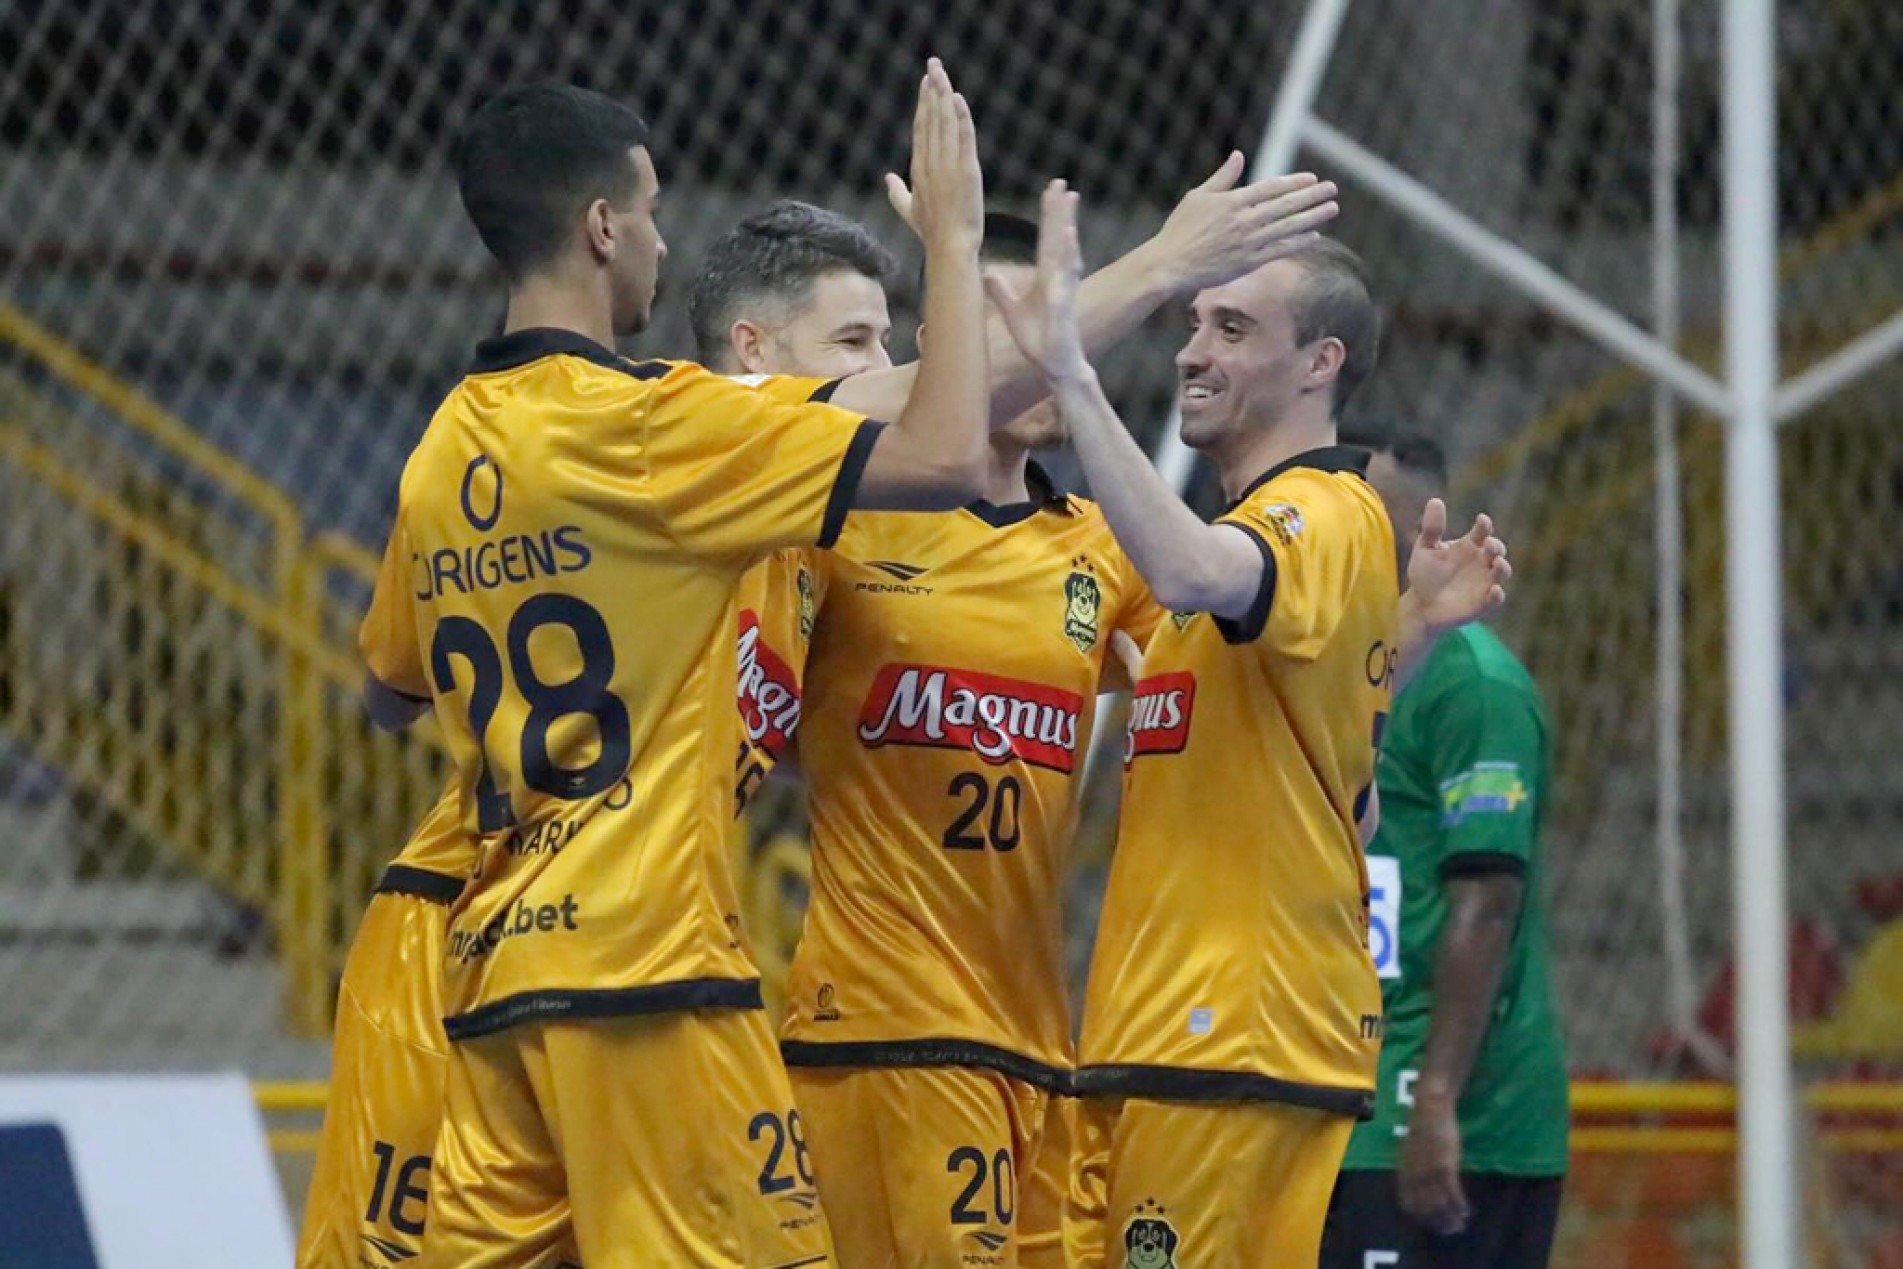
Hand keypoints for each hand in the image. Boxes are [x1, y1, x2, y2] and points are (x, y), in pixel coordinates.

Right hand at [890, 58, 981, 251]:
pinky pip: (963, 138)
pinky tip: (958, 98)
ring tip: (943, 72)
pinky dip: (961, 117)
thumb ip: (896, 193)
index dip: (923, 103)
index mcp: (918, 169)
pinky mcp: (967, 171)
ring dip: (944, 95)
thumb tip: (887, 177)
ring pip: (945, 123)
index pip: (921, 128)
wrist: (949, 248)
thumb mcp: (909, 211)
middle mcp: (930, 163)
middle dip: (932, 89)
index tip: (926, 83)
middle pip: (931, 118)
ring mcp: (948, 166)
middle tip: (934, 64)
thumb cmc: (931, 233)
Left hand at [984, 179, 1087, 380]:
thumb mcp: (1012, 312)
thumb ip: (1001, 292)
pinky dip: (1069, 259)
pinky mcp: (1064, 305)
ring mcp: (1063, 290)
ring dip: (1067, 227)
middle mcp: (1058, 278)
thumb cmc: (1038, 340)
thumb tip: (986, 274)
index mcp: (1046, 277)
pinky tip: (1069, 240)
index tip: (1051, 190)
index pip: (1047, 239)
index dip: (1049, 214)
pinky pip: (1066, 279)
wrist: (1054, 365)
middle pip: (1058, 238)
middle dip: (1060, 210)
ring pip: (1066, 252)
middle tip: (1060, 183)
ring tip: (1068, 202)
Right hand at [1144, 153, 1339, 292]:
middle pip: (1286, 206)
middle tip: (1332, 189)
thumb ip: (1223, 177)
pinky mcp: (1248, 262)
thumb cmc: (1180, 229)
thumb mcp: (1198, 196)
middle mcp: (1244, 221)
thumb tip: (1239, 155)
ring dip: (1313, 217)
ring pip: (1288, 227)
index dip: (1294, 182)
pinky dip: (1298, 242)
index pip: (1271, 188)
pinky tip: (1314, 236)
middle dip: (1312, 197)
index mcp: (1232, 201)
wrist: (1170, 265)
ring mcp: (1248, 243)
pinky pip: (1280, 250)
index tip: (1312, 179)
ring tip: (1332, 209)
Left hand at [1398, 1092, 1470, 1235]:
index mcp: (1404, 1172)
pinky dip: (1459, 1205)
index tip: (1432, 1224)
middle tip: (1450, 1231)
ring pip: (1440, 1204)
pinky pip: (1453, 1193)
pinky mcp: (1445, 1166)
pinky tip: (1467, 1211)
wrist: (1430, 1108)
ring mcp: (1429, 1172)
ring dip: (1451, 1218)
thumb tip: (1418, 1186)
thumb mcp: (1410, 1151)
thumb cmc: (1422, 1127)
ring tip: (1460, 1225)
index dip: (1420, 1218)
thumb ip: (1412, 1169)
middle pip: (1425, 1209)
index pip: (1408, 1204)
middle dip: (1438, 1223)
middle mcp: (1414, 1176)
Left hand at [1405, 499, 1509, 633]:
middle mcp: (1482, 561)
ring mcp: (1485, 581)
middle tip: (1488, 544)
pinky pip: (1496, 598)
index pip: (1483, 531)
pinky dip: (1498, 594)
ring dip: (1502, 567)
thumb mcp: (1425, 549)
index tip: (1482, 521)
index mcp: (1470, 545)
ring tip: (1496, 563)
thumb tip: (1436, 500)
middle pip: (1497, 549)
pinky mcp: (1483, 602)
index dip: (1485, 525)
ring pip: (1502, 572)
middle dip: (1496, 546)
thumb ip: (1432, 528)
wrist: (1421, 606)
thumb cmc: (1425, 574)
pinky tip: (1494, 590)